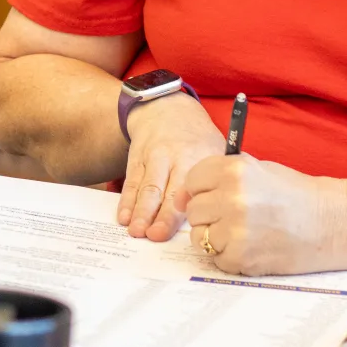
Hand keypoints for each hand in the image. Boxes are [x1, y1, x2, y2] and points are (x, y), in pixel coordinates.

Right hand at [118, 92, 226, 241]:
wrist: (167, 109)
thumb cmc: (198, 139)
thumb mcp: (216, 151)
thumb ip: (220, 180)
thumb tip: (223, 218)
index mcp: (198, 158)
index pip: (191, 189)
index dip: (184, 211)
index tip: (181, 232)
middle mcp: (174, 157)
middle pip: (165, 190)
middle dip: (158, 215)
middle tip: (152, 237)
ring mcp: (152, 158)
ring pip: (145, 187)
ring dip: (139, 211)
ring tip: (134, 231)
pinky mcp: (136, 158)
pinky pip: (131, 182)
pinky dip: (126, 201)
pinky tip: (123, 216)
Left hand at [179, 155, 346, 275]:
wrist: (332, 223)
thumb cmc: (293, 195)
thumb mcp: (255, 170)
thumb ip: (217, 178)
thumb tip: (177, 198)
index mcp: (233, 170)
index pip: (192, 181)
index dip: (203, 190)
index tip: (218, 195)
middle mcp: (232, 197)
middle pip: (193, 210)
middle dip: (209, 215)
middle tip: (235, 216)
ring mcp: (236, 229)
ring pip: (199, 236)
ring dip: (216, 237)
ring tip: (244, 231)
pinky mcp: (242, 257)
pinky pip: (216, 259)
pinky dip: (230, 257)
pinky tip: (252, 246)